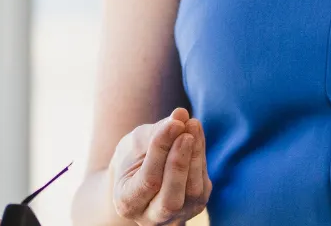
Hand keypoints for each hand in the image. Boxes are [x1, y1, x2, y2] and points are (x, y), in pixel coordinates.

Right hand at [108, 107, 211, 224]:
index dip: (161, 151)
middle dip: (180, 163)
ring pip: (192, 192)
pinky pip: (203, 184)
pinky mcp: (196, 206)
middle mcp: (151, 218)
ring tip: (193, 124)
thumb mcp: (136, 143)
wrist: (140, 175)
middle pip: (171, 198)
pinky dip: (201, 156)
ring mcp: (176, 216)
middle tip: (186, 131)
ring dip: (195, 156)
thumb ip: (157, 132)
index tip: (173, 123)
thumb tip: (181, 114)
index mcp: (127, 204)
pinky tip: (196, 133)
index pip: (148, 180)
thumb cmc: (133, 157)